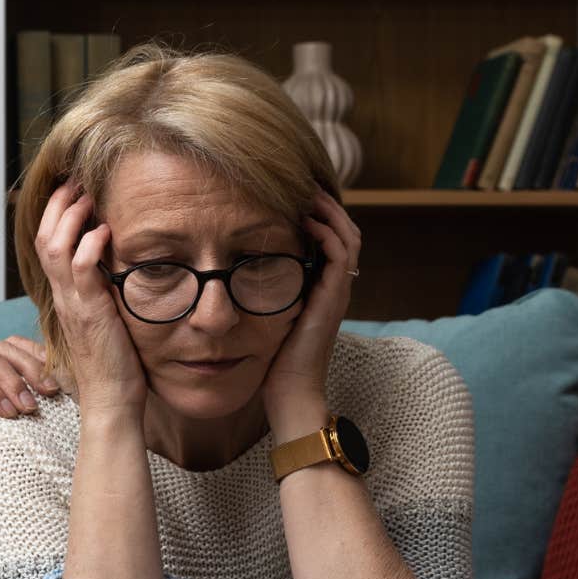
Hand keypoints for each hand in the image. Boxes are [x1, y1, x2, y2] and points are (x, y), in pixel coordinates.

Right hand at [34, 182, 146, 412]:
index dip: (57, 215)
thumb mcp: (108, 320)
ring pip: (54, 247)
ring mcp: (73, 304)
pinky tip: (105, 231)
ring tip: (88, 196)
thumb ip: (107, 293)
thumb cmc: (116, 365)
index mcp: (65, 298)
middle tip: (77, 181)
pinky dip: (89, 244)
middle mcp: (63, 297)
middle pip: (44, 238)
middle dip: (59, 204)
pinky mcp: (90, 313)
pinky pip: (80, 269)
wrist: (112, 401)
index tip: (76, 192)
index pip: (48, 246)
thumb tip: (121, 267)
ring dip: (71, 216)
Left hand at [263, 189, 361, 426]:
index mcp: (320, 290)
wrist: (290, 395)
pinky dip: (328, 233)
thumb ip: (260, 296)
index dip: (318, 215)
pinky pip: (340, 256)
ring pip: (348, 237)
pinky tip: (308, 221)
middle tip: (304, 182)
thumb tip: (229, 276)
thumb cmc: (272, 365)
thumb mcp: (265, 320)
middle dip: (326, 205)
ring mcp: (336, 293)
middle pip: (344, 231)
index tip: (293, 195)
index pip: (330, 240)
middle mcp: (333, 288)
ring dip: (329, 211)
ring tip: (308, 192)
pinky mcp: (332, 300)